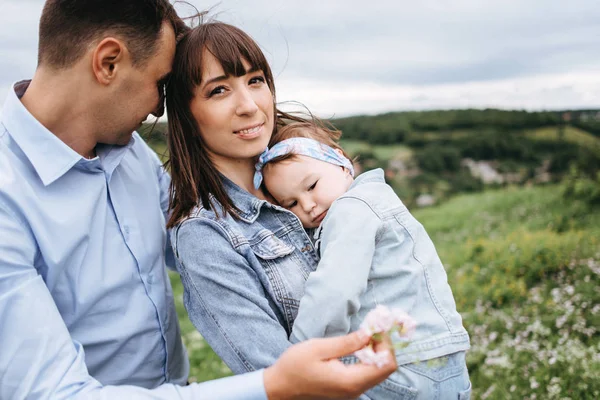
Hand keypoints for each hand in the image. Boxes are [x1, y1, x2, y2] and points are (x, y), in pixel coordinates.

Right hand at [264, 331, 396, 399]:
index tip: (377, 326)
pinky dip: (369, 357)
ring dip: (377, 350)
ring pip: (378, 371)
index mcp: (350, 381)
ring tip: (366, 332)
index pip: (385, 364)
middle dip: (384, 345)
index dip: (386, 343)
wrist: (279, 387)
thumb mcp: (319, 348)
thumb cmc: (294, 366)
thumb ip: (347, 342)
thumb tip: (370, 333)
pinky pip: (367, 373)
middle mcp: (355, 390)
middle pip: (385, 369)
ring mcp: (352, 391)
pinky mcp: (347, 389)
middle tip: (373, 326)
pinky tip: (358, 345)